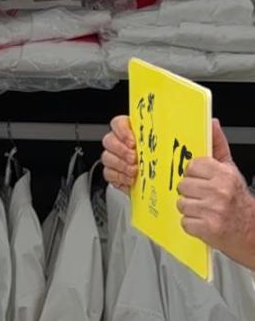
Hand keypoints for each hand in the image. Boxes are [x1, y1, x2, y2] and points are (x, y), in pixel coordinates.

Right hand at [102, 116, 232, 194]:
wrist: (186, 198)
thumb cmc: (192, 174)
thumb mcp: (203, 156)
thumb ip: (209, 138)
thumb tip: (212, 123)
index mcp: (145, 135)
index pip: (122, 123)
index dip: (123, 130)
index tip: (133, 141)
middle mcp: (130, 146)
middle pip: (110, 139)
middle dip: (120, 150)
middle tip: (134, 159)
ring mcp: (122, 161)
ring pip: (107, 157)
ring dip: (119, 165)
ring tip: (135, 172)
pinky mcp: (119, 176)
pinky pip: (108, 174)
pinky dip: (118, 178)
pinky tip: (131, 181)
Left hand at [177, 155, 254, 267]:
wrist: (252, 231)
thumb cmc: (237, 200)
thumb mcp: (231, 170)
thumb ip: (219, 146)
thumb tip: (212, 124)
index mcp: (225, 175)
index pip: (192, 166)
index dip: (194, 175)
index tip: (202, 181)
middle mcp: (220, 191)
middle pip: (183, 186)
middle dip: (191, 193)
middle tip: (204, 198)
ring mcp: (213, 210)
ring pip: (181, 204)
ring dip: (190, 210)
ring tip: (205, 210)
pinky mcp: (208, 228)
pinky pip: (185, 222)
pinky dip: (192, 225)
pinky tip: (205, 222)